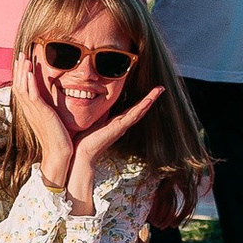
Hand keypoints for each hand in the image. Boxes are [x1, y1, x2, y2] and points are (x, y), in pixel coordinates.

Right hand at [11, 46, 77, 191]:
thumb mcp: (54, 119)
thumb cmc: (60, 139)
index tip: (24, 62)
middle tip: (21, 55)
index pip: (22, 89)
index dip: (21, 75)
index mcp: (32, 111)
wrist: (60, 154)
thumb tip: (60, 99)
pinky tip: (31, 74)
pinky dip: (30, 84)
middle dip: (20, 69)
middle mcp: (30, 110)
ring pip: (23, 88)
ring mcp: (34, 112)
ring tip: (25, 59)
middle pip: (19, 85)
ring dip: (23, 72)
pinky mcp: (41, 114)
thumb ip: (52, 108)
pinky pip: (32, 97)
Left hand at [68, 77, 166, 209]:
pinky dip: (142, 107)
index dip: (140, 101)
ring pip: (139, 111)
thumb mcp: (91, 122)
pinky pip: (132, 116)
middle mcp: (122, 125)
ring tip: (159, 90)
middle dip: (150, 98)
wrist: (82, 154)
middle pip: (139, 109)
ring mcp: (122, 127)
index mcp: (116, 123)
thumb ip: (95, 114)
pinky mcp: (119, 128)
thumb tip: (90, 102)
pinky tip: (149, 100)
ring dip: (150, 100)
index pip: (131, 109)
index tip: (148, 92)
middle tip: (160, 88)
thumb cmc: (84, 141)